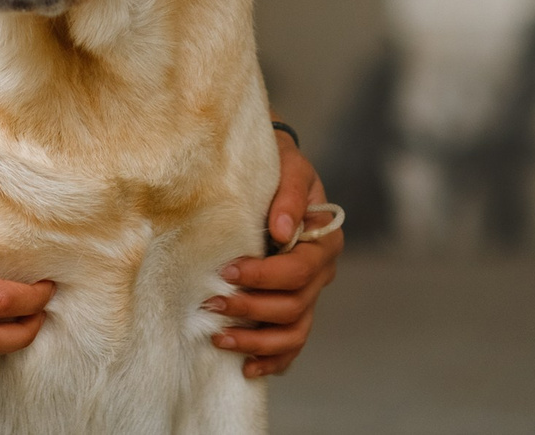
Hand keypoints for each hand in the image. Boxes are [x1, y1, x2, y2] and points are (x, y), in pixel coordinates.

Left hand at [205, 132, 341, 378]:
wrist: (273, 170)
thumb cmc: (278, 165)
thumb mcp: (287, 166)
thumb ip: (287, 195)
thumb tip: (281, 231)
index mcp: (323, 240)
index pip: (298, 271)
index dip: (263, 277)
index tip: (228, 271)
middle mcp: (321, 271)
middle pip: (293, 306)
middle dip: (251, 310)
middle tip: (211, 304)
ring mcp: (309, 293)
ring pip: (293, 331)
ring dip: (257, 342)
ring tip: (219, 339)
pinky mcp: (294, 306)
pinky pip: (291, 343)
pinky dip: (273, 360)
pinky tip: (247, 368)